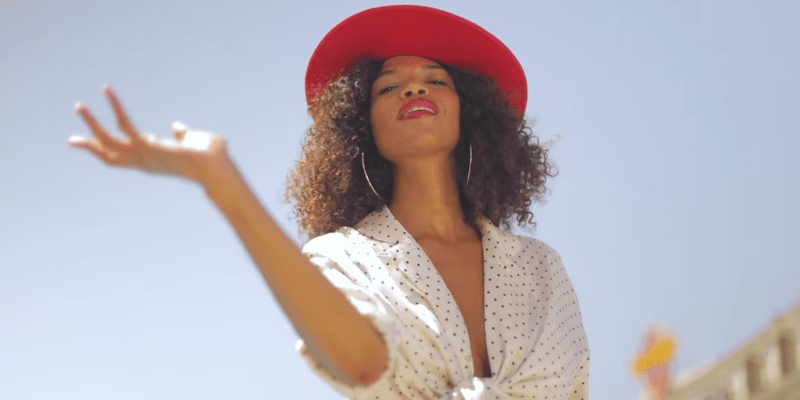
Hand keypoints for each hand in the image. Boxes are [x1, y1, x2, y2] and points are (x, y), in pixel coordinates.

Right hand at [69, 85, 227, 182]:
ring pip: (108, 142)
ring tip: (79, 106)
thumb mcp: (194, 142)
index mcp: (154, 161)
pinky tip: (107, 90)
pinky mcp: (148, 146)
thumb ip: (184, 135)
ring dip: (92, 124)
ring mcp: (144, 156)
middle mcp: (145, 162)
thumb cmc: (214, 158)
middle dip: (91, 148)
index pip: (125, 159)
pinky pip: (124, 124)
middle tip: (71, 140)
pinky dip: (114, 106)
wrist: (219, 167)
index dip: (111, 152)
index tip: (95, 146)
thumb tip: (178, 127)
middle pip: (110, 157)